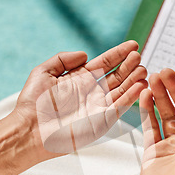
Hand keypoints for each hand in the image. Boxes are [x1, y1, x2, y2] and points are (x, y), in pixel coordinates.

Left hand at [0, 41, 146, 174]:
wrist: (31, 130)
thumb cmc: (33, 104)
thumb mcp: (43, 73)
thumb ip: (63, 59)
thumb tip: (85, 54)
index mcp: (80, 79)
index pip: (105, 63)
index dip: (119, 54)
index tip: (133, 45)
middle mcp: (92, 92)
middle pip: (118, 76)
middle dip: (130, 66)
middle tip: (139, 57)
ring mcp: (99, 106)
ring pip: (123, 90)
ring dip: (134, 80)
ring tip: (143, 69)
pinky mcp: (102, 121)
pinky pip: (120, 107)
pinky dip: (132, 97)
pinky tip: (140, 86)